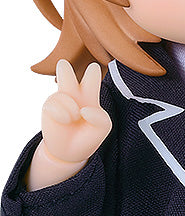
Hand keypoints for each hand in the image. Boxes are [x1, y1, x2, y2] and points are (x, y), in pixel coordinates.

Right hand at [26, 60, 112, 190]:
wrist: (72, 151)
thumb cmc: (89, 134)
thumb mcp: (104, 127)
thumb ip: (100, 116)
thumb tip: (83, 109)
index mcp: (89, 91)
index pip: (91, 74)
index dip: (92, 69)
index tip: (93, 63)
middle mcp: (72, 91)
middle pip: (64, 71)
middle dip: (63, 68)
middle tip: (62, 64)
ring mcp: (59, 98)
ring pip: (63, 92)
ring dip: (72, 108)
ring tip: (75, 118)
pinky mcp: (48, 106)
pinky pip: (56, 106)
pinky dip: (64, 115)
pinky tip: (66, 121)